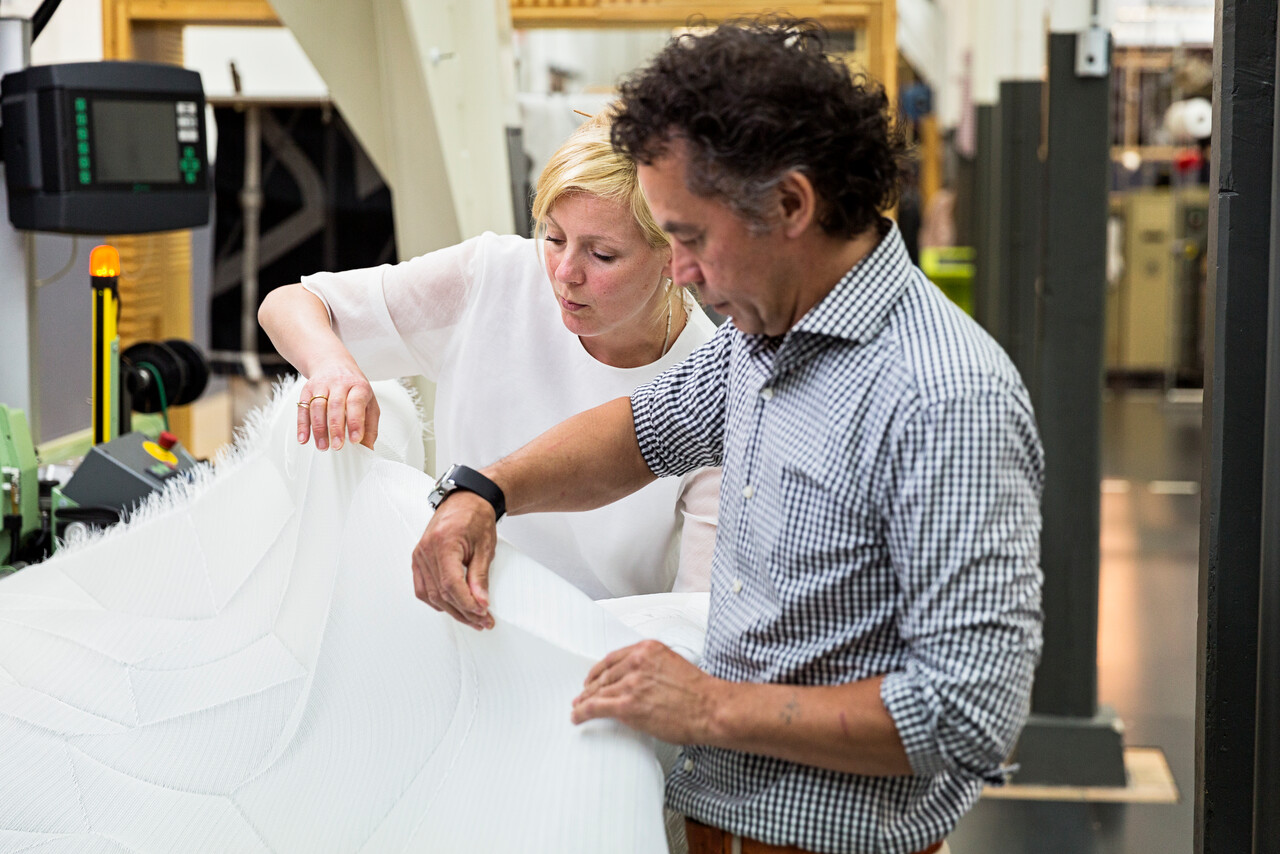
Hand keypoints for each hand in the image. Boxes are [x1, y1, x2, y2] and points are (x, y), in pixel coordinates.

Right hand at [297, 365, 379, 450]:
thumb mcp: (369, 402)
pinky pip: (303, 407)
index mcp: (358, 386)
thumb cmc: (353, 387)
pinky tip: (304, 438)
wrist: (333, 364)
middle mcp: (339, 383)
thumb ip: (370, 425)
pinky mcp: (307, 390)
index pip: (356, 402)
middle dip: (336, 428)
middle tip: (337, 446)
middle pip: (336, 405)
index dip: (355, 421)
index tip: (355, 439)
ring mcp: (322, 385)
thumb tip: (368, 448)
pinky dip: (302, 425)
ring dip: (319, 429)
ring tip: (323, 446)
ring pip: (317, 406)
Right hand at [411, 491, 496, 628]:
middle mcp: (426, 550)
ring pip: (431, 595)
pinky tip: (450, 607)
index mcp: (443, 544)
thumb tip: (481, 602)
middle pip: (441, 593)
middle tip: (483, 621)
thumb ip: (480, 577)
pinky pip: (422, 588)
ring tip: (472, 618)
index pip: (451, 584)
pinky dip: (435, 601)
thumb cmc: (475, 517)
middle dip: (464, 611)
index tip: (483, 613)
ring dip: (452, 610)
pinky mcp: (418, 558)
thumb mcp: (484, 547)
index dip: (467, 603)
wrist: (465, 501)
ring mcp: (420, 555)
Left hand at [571, 640, 724, 742]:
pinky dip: (583, 712)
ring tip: (579, 707)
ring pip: (599, 692)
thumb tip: (641, 682)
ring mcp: (630, 683)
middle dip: (591, 686)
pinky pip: (596, 707)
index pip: (614, 657)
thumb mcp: (674, 666)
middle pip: (604, 675)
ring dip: (585, 700)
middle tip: (584, 694)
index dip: (599, 669)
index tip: (594, 676)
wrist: (711, 709)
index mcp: (648, 649)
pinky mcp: (627, 705)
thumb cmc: (700, 694)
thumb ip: (653, 669)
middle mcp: (637, 662)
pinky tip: (578, 716)